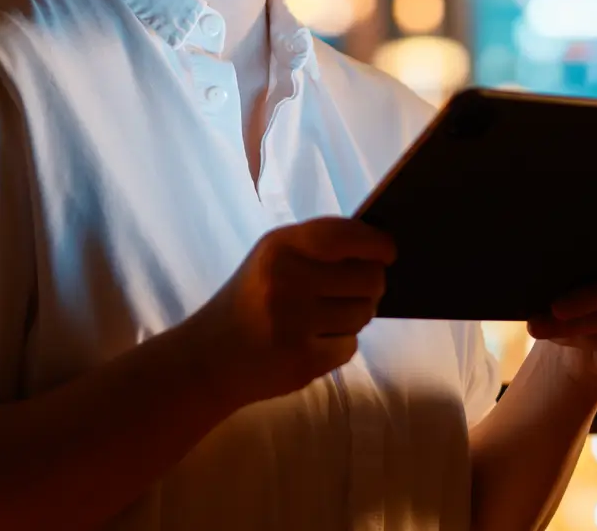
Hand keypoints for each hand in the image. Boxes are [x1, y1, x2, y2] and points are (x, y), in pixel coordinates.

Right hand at [189, 217, 394, 405]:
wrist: (208, 358)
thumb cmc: (250, 300)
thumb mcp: (271, 259)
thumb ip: (317, 247)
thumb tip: (377, 247)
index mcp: (280, 247)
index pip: (345, 236)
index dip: (376, 243)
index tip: (388, 252)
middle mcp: (287, 281)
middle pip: (368, 277)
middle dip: (372, 284)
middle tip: (358, 290)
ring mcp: (294, 323)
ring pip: (363, 313)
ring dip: (356, 315)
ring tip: (329, 317)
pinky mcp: (302, 361)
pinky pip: (350, 346)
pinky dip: (340, 344)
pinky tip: (315, 341)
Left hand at [527, 231, 596, 387]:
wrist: (582, 329)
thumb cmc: (582, 281)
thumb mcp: (586, 263)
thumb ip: (587, 254)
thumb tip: (554, 259)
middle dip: (596, 297)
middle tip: (557, 306)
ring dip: (585, 322)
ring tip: (547, 323)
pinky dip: (590, 339)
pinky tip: (562, 335)